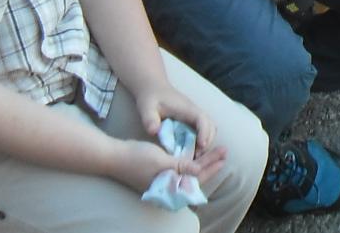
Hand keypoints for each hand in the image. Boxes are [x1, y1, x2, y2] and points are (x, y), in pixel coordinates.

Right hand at [107, 132, 227, 194]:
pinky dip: (190, 162)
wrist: (114, 157)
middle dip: (210, 164)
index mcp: (168, 189)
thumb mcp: (162, 161)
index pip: (195, 179)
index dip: (211, 168)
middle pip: (194, 177)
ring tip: (216, 152)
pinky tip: (198, 154)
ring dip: (202, 162)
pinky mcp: (159, 175)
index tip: (223, 157)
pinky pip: (180, 170)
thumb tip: (200, 171)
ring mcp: (163, 182)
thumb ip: (181, 167)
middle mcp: (167, 188)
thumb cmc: (137, 158)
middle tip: (225, 150)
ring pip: (188, 173)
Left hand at [133, 84, 216, 152]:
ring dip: (206, 142)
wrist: (153, 88)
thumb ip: (149, 119)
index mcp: (186, 108)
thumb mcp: (146, 108)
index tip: (201, 146)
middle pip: (210, 126)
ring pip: (209, 129)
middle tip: (196, 157)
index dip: (204, 133)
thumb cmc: (150, 98)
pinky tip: (190, 150)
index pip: (202, 119)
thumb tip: (153, 131)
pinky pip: (203, 131)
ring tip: (194, 156)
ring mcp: (194, 116)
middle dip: (208, 141)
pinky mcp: (192, 120)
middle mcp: (194, 111)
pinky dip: (201, 141)